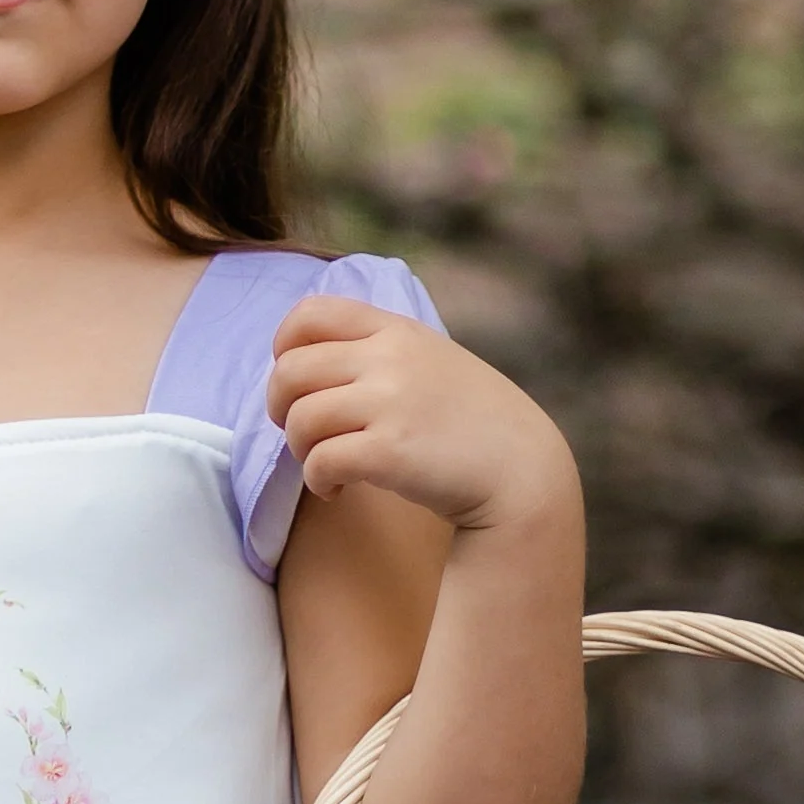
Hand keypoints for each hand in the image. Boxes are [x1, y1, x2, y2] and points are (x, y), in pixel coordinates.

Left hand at [268, 295, 572, 538]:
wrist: (523, 472)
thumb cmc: (475, 423)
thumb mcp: (434, 360)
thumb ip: (383, 351)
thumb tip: (314, 361)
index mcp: (396, 331)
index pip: (311, 313)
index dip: (284, 347)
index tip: (298, 382)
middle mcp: (389, 359)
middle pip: (290, 370)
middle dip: (281, 407)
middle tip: (303, 434)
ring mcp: (390, 403)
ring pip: (300, 419)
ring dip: (301, 451)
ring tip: (327, 467)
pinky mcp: (390, 452)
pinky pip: (320, 461)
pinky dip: (318, 481)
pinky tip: (337, 490)